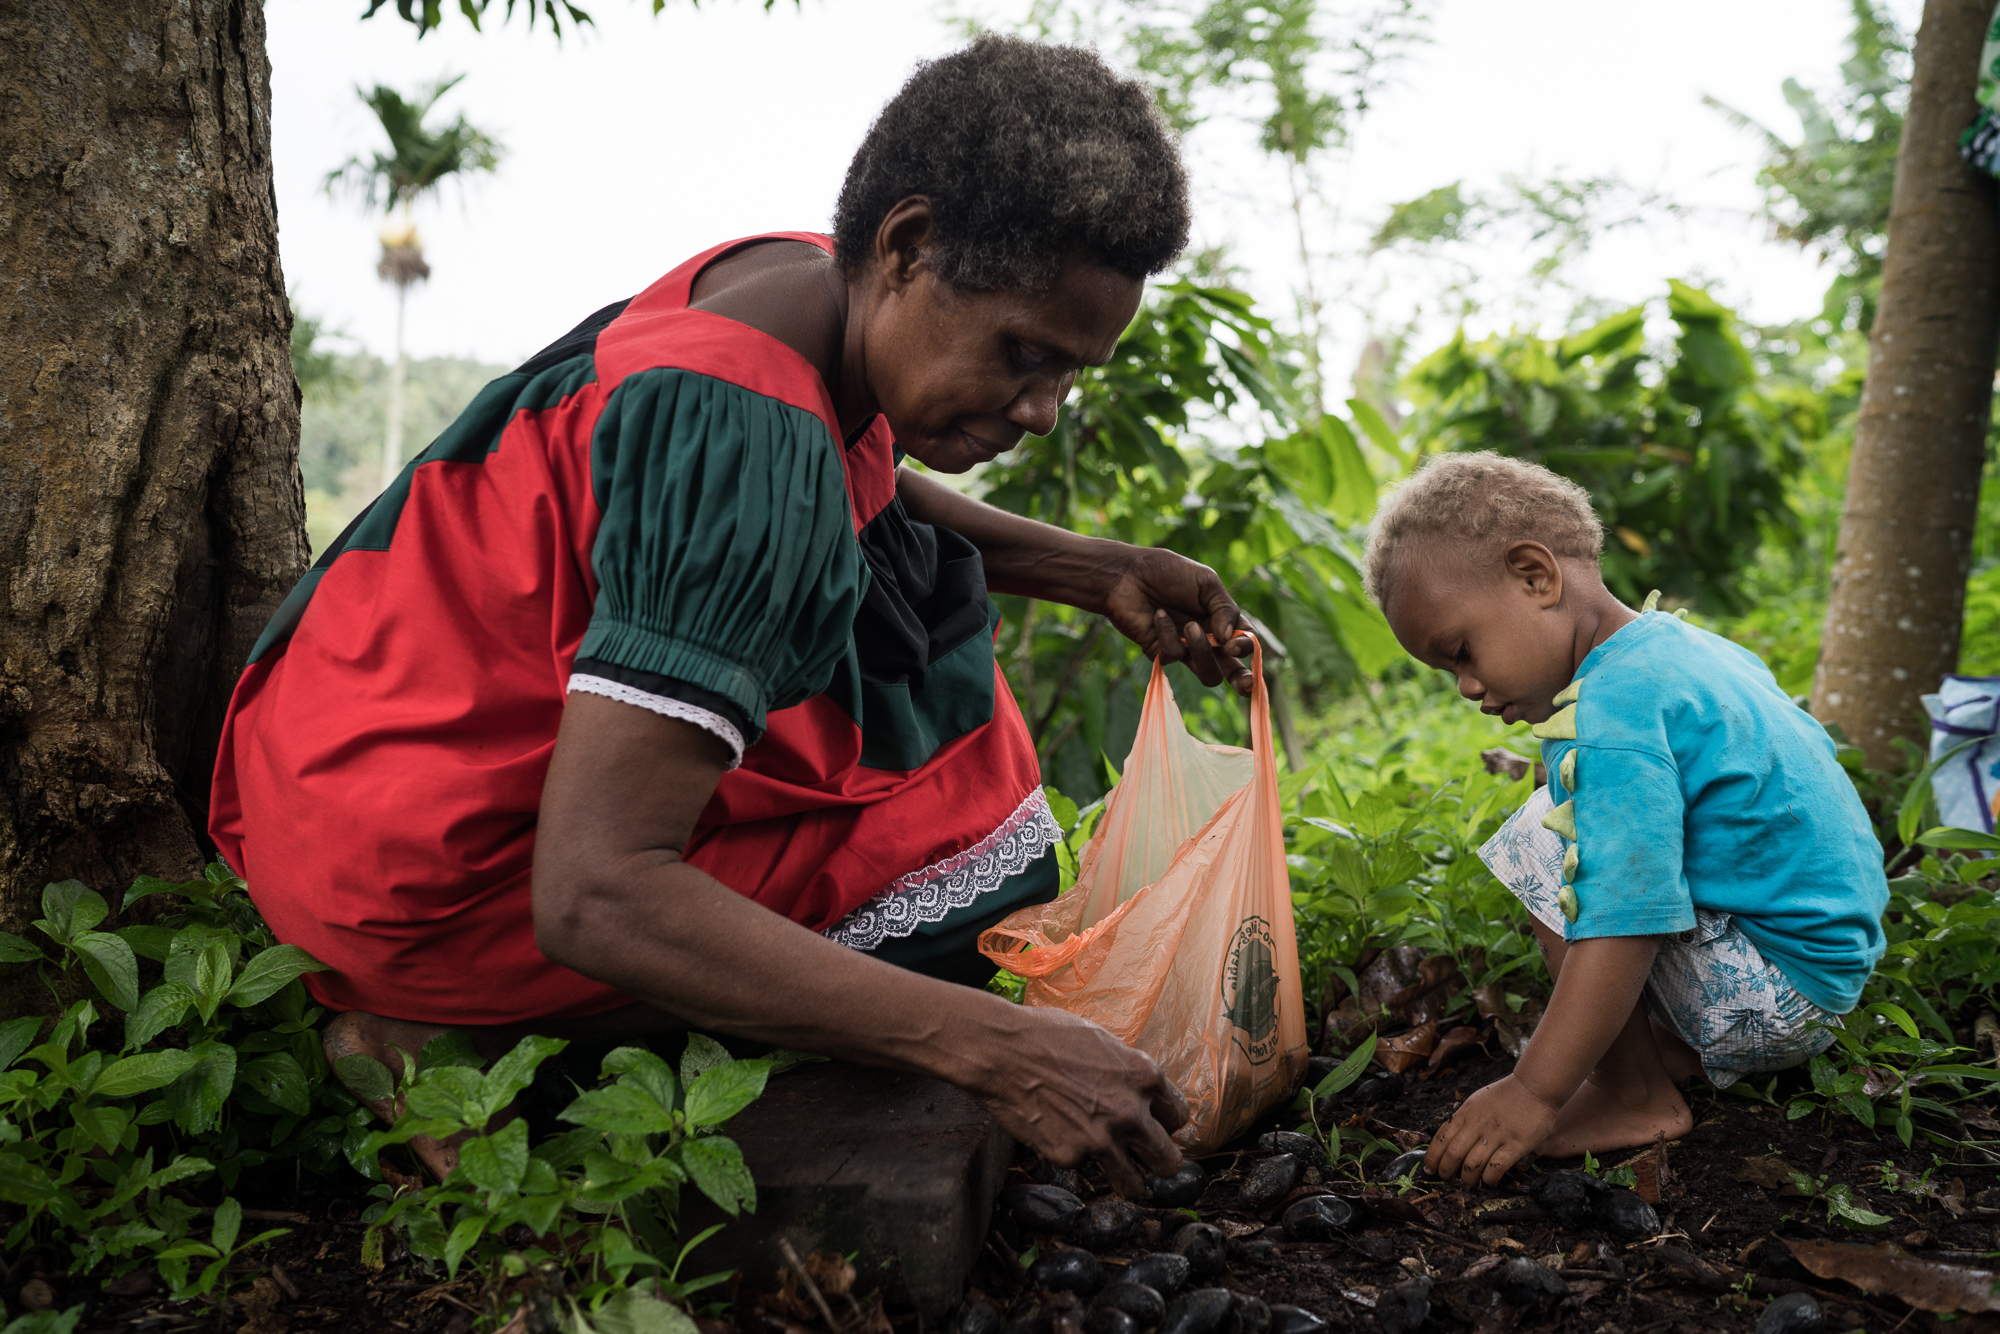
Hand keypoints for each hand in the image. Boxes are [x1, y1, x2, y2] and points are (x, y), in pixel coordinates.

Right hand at [971, 1007, 1188, 1198]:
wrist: (1001, 1050)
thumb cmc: (1046, 1034)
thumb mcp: (1101, 1041)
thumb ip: (1126, 1071)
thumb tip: (1137, 1089)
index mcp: (1144, 1076)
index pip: (1178, 1117)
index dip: (1165, 1123)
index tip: (1155, 1126)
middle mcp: (1130, 1112)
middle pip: (1169, 1161)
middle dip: (1159, 1162)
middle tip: (1146, 1161)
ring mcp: (1101, 1139)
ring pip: (1135, 1185)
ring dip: (1128, 1180)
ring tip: (1116, 1173)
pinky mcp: (1069, 1157)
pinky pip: (1082, 1167)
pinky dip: (1073, 1155)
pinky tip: (1057, 1133)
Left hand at [1102, 547, 1255, 695]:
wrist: (1129, 573)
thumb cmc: (1168, 572)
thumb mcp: (1206, 582)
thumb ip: (1225, 609)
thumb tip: (1230, 638)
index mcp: (1221, 620)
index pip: (1244, 642)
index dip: (1246, 648)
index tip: (1234, 644)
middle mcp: (1206, 638)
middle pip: (1230, 670)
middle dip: (1242, 679)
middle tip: (1244, 683)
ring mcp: (1184, 648)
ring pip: (1206, 673)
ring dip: (1202, 651)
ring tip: (1189, 626)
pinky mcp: (1160, 652)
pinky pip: (1173, 656)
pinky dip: (1167, 633)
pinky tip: (1158, 614)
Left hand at [1423, 1074, 1559, 1187]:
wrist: (1535, 1086)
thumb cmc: (1506, 1095)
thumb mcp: (1477, 1101)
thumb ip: (1464, 1119)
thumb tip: (1450, 1140)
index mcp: (1466, 1113)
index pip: (1441, 1138)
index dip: (1432, 1156)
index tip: (1429, 1169)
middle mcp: (1477, 1124)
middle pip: (1454, 1153)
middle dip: (1446, 1171)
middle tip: (1448, 1179)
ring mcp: (1497, 1135)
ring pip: (1472, 1164)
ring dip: (1468, 1179)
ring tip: (1470, 1184)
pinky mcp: (1516, 1144)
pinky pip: (1496, 1167)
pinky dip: (1489, 1178)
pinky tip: (1490, 1181)